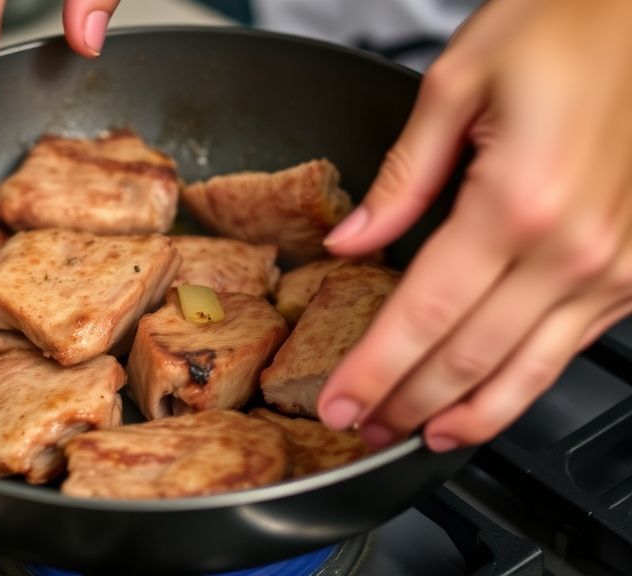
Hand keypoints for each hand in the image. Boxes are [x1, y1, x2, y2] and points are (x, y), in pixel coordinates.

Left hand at [318, 0, 631, 451]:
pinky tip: (488, 400)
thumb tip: (354, 240)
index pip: (421, 316)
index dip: (374, 371)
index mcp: (516, 204)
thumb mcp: (460, 81)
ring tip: (417, 438)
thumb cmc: (570, 23)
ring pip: (526, 371)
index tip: (339, 403)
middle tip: (363, 429)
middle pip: (467, 357)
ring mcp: (614, 267)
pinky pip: (571, 347)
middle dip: (406, 404)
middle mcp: (572, 250)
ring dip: (465, 414)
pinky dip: (522, 384)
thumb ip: (402, 177)